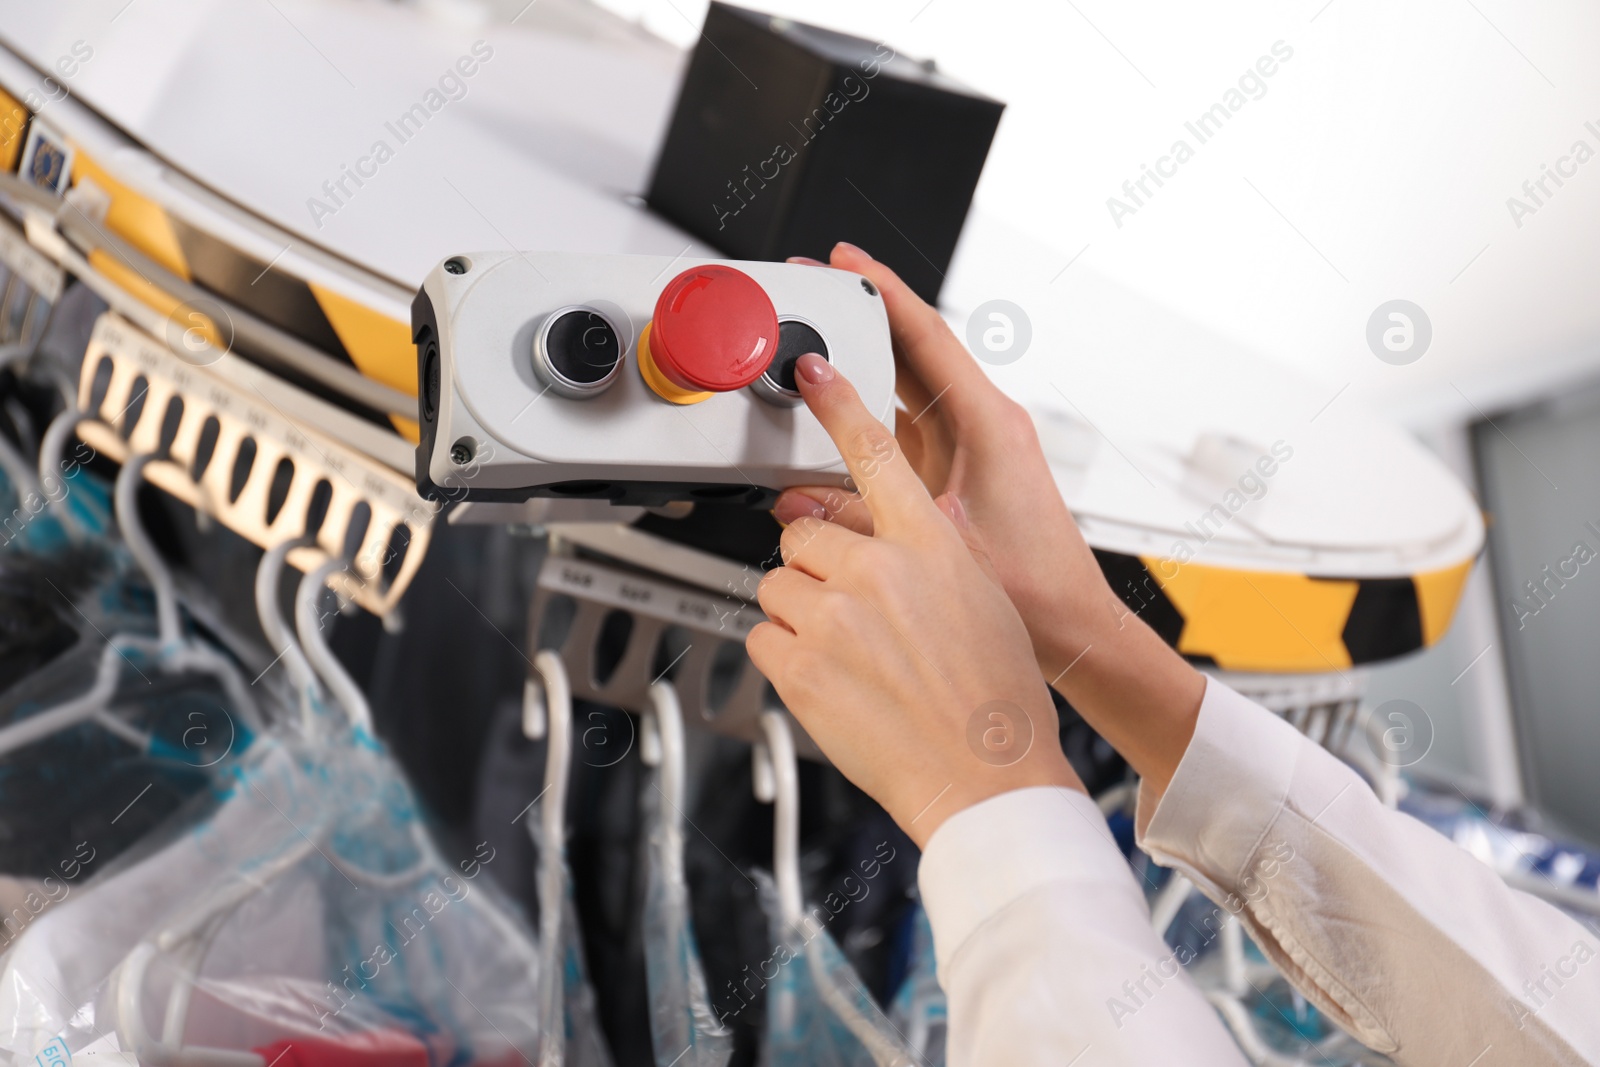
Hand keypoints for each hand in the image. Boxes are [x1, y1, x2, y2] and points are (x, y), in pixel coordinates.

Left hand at [746, 354, 1083, 847]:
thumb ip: (924, 557)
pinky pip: (764, 638)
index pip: (874, 454)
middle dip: (819, 571)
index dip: (839, 403)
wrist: (988, 780)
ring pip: (778, 587)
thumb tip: (887, 543)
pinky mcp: (799, 666)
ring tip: (850, 657)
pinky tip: (833, 682)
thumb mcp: (980, 600)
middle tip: (858, 617)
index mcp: (929, 545)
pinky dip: (786, 658)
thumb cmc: (997, 701)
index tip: (811, 371)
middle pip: (804, 536)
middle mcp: (877, 571)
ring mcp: (833, 618)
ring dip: (801, 615)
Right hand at [776, 244, 1204, 799]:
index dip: (881, 290)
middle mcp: (985, 425)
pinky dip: (872, 416)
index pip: (926, 334)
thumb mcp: (934, 544)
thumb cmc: (1035, 588)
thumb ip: (859, 517)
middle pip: (914, 350)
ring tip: (819, 345)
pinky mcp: (962, 474)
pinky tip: (839, 419)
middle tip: (816, 290)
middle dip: (863, 317)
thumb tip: (799, 500)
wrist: (1073, 627)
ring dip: (866, 365)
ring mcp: (973, 447)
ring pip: (908, 388)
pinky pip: (907, 429)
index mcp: (989, 423)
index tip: (845, 259)